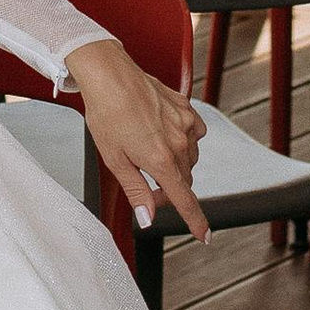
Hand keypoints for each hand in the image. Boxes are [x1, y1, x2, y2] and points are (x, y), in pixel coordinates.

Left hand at [66, 38, 208, 241]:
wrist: (109, 74)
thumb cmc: (106, 113)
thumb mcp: (114, 159)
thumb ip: (136, 190)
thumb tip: (147, 218)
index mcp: (160, 159)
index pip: (184, 199)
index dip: (195, 220)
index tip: (204, 235)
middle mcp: (179, 143)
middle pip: (184, 180)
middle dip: (169, 189)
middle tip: (147, 185)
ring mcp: (186, 123)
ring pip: (189, 158)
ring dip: (175, 164)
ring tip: (149, 153)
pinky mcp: (187, 108)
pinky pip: (194, 134)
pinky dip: (184, 140)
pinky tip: (165, 134)